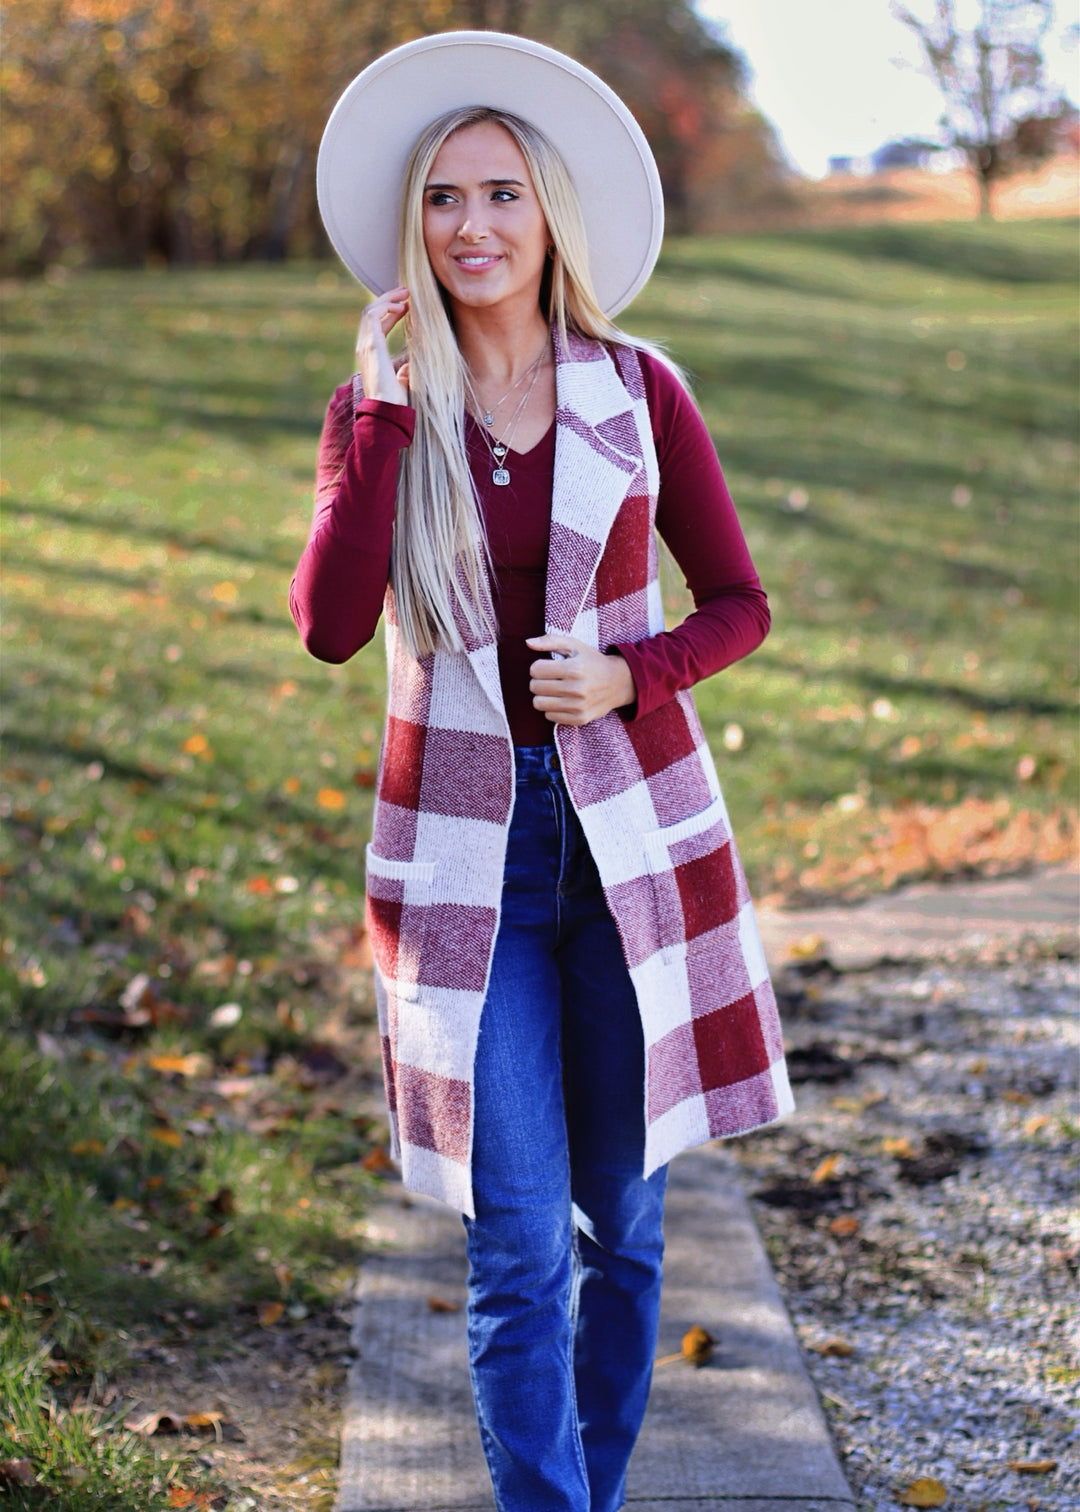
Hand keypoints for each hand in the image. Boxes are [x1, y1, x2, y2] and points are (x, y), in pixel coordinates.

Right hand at [354, 287, 410, 404]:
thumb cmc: (394, 401)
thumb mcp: (401, 381)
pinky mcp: (371, 345)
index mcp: (370, 354)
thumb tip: (410, 366)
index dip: (390, 313)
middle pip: (370, 313)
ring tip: (405, 294)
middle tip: (406, 292)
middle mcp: (364, 347)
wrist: (387, 410)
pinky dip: (386, 307)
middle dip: (388, 299)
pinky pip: (372, 316)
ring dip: (388, 299)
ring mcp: (365, 345)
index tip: (407, 306)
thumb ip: (403, 371)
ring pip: (370, 311)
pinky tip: (402, 307)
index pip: (375, 325)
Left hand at [527, 634, 636, 724]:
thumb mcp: (574, 645)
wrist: (618, 682)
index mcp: (574, 669)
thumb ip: (550, 641)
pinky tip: (562, 701)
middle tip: (550, 678)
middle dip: (538, 681)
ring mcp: (578, 706)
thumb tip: (528, 642)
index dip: (538, 667)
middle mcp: (576, 689)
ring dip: (543, 696)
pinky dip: (552, 709)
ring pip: (539, 704)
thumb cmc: (592, 661)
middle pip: (535, 687)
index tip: (547, 666)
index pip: (535, 670)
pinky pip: (550, 716)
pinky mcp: (580, 719)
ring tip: (554, 690)